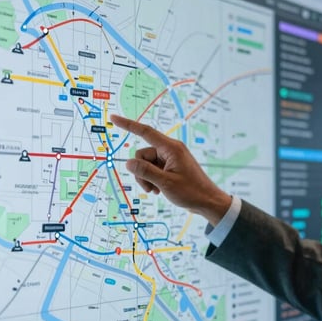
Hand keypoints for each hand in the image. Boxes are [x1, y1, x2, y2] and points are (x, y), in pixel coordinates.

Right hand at [109, 114, 231, 224]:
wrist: (207, 202)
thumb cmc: (191, 192)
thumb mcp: (165, 183)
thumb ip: (145, 171)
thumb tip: (128, 163)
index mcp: (171, 148)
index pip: (145, 132)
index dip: (128, 125)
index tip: (114, 118)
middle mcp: (170, 150)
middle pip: (143, 154)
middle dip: (141, 171)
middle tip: (150, 188)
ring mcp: (170, 158)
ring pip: (146, 164)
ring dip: (147, 178)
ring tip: (156, 190)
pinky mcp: (170, 167)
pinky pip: (153, 169)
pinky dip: (152, 179)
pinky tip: (160, 190)